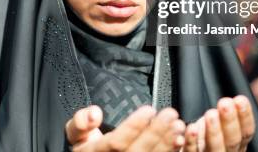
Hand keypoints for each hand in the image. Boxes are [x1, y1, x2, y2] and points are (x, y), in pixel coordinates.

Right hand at [66, 105, 185, 151]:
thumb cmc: (89, 149)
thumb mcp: (77, 136)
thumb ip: (80, 122)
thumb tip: (94, 113)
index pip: (116, 143)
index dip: (133, 127)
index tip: (149, 109)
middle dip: (156, 133)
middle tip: (171, 114)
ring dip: (167, 143)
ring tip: (178, 125)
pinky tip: (180, 140)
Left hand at [182, 96, 254, 151]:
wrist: (186, 150)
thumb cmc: (204, 137)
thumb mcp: (220, 125)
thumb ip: (228, 115)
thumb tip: (239, 98)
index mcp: (236, 146)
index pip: (245, 133)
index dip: (245, 117)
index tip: (240, 100)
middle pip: (232, 142)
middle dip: (230, 122)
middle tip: (225, 103)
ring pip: (214, 149)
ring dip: (213, 132)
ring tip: (211, 114)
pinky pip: (192, 151)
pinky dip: (192, 141)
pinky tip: (192, 129)